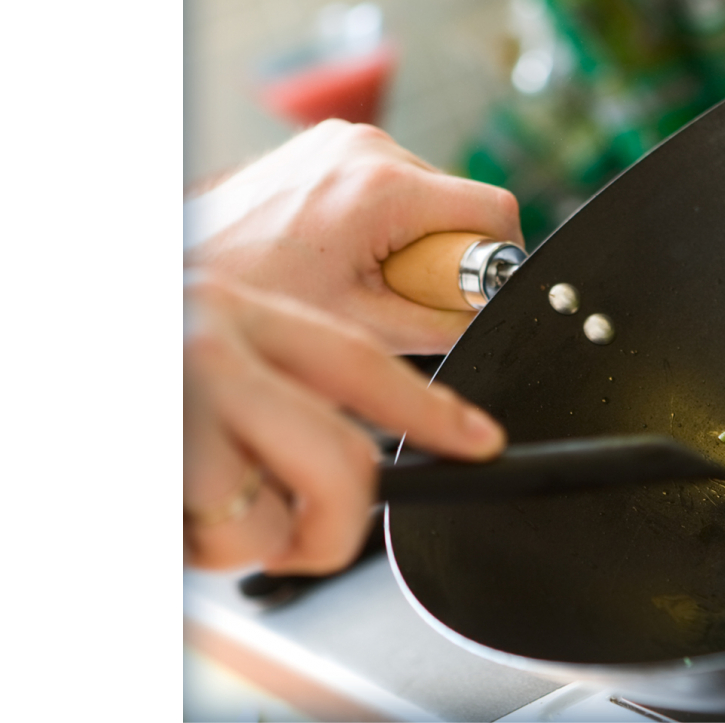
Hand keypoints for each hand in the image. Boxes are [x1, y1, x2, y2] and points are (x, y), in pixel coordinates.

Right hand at [183, 272, 505, 573]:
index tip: (481, 443)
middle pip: (342, 463)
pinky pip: (206, 546)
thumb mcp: (186, 344)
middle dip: (340, 525)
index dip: (431, 413)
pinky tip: (167, 506)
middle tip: (314, 538)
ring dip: (243, 539)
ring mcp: (176, 412)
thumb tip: (340, 451)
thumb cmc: (106, 372)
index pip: (361, 364)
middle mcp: (212, 353)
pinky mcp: (151, 471)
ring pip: (268, 526)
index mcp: (236, 313)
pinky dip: (191, 546)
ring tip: (192, 506)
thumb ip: (262, 377)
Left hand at [184, 120, 522, 354]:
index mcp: (383, 186)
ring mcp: (343, 139)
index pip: (494, 210)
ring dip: (411, 237)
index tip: (475, 290)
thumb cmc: (257, 294)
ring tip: (360, 273)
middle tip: (394, 291)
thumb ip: (442, 322)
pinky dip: (383, 219)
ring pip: (425, 192)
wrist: (183, 266)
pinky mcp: (326, 144)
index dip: (501, 258)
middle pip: (458, 201)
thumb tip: (485, 317)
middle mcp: (367, 147)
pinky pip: (388, 181)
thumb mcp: (364, 327)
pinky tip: (342, 249)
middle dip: (444, 253)